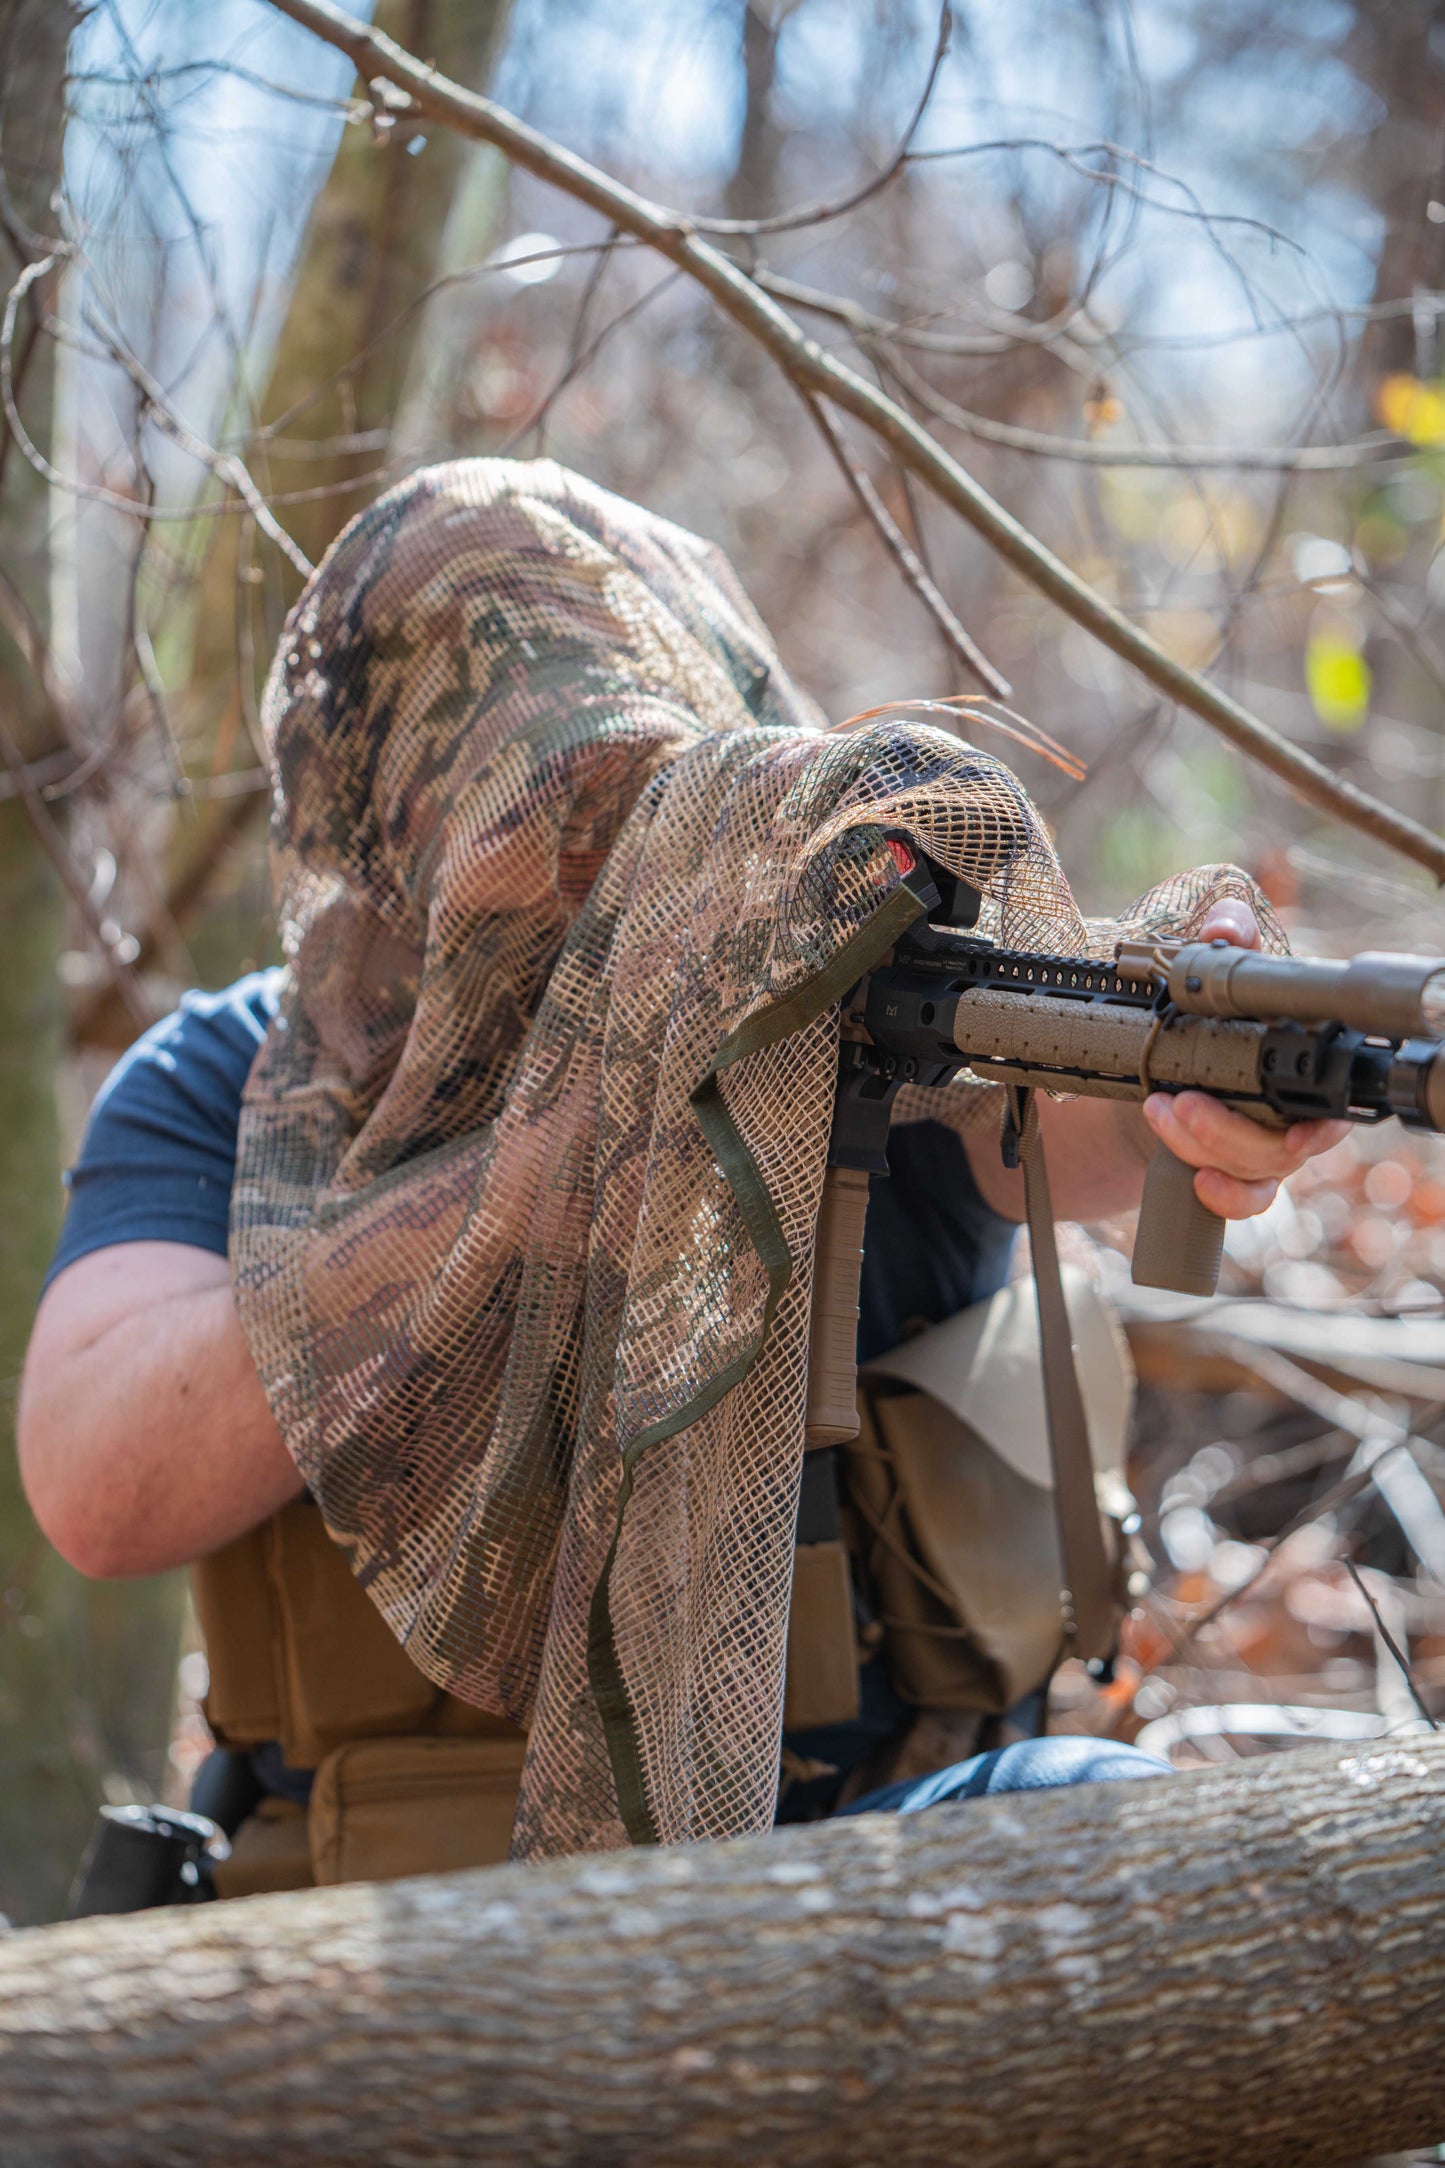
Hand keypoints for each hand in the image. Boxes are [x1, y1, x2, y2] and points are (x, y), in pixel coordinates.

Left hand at [1140, 898, 1348, 1219]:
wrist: (1154, 1071)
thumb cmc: (1196, 1019)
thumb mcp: (1206, 973)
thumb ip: (1222, 938)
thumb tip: (1226, 925)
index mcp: (1297, 1063)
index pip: (1330, 1098)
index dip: (1320, 1118)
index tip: (1293, 1125)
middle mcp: (1292, 1113)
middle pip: (1288, 1143)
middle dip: (1230, 1129)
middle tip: (1180, 1100)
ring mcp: (1267, 1147)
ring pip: (1259, 1168)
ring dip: (1206, 1145)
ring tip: (1160, 1111)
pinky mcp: (1237, 1172)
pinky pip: (1249, 1200)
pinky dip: (1228, 1197)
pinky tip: (1199, 1181)